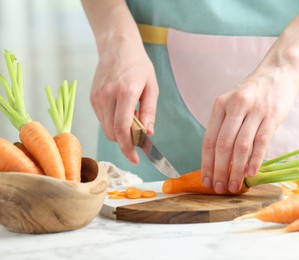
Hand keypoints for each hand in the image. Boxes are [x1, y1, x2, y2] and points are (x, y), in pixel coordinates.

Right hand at [90, 37, 158, 163]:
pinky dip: (113, 123)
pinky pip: (102, 120)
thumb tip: (148, 133)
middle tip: (139, 137)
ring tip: (132, 118)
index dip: (128, 148)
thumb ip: (149, 112)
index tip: (135, 159)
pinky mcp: (92, 98)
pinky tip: (122, 111)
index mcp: (125, 92)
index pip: (122, 129)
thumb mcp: (152, 87)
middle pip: (112, 133)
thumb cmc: (138, 65)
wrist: (117, 46)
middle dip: (126, 141)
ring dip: (119, 132)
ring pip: (106, 129)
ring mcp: (97, 97)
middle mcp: (107, 96)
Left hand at [201, 69, 298, 193]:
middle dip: (219, 170)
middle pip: (223, 145)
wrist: (278, 72)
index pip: (209, 139)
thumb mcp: (232, 102)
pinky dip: (254, 160)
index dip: (206, 163)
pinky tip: (250, 173)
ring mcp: (254, 110)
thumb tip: (218, 159)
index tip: (205, 180)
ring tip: (234, 186)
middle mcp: (235, 106)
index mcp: (220, 105)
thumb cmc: (253, 92)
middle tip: (219, 188)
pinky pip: (261, 142)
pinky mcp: (272, 115)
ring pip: (241, 146)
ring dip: (236, 170)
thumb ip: (225, 125)